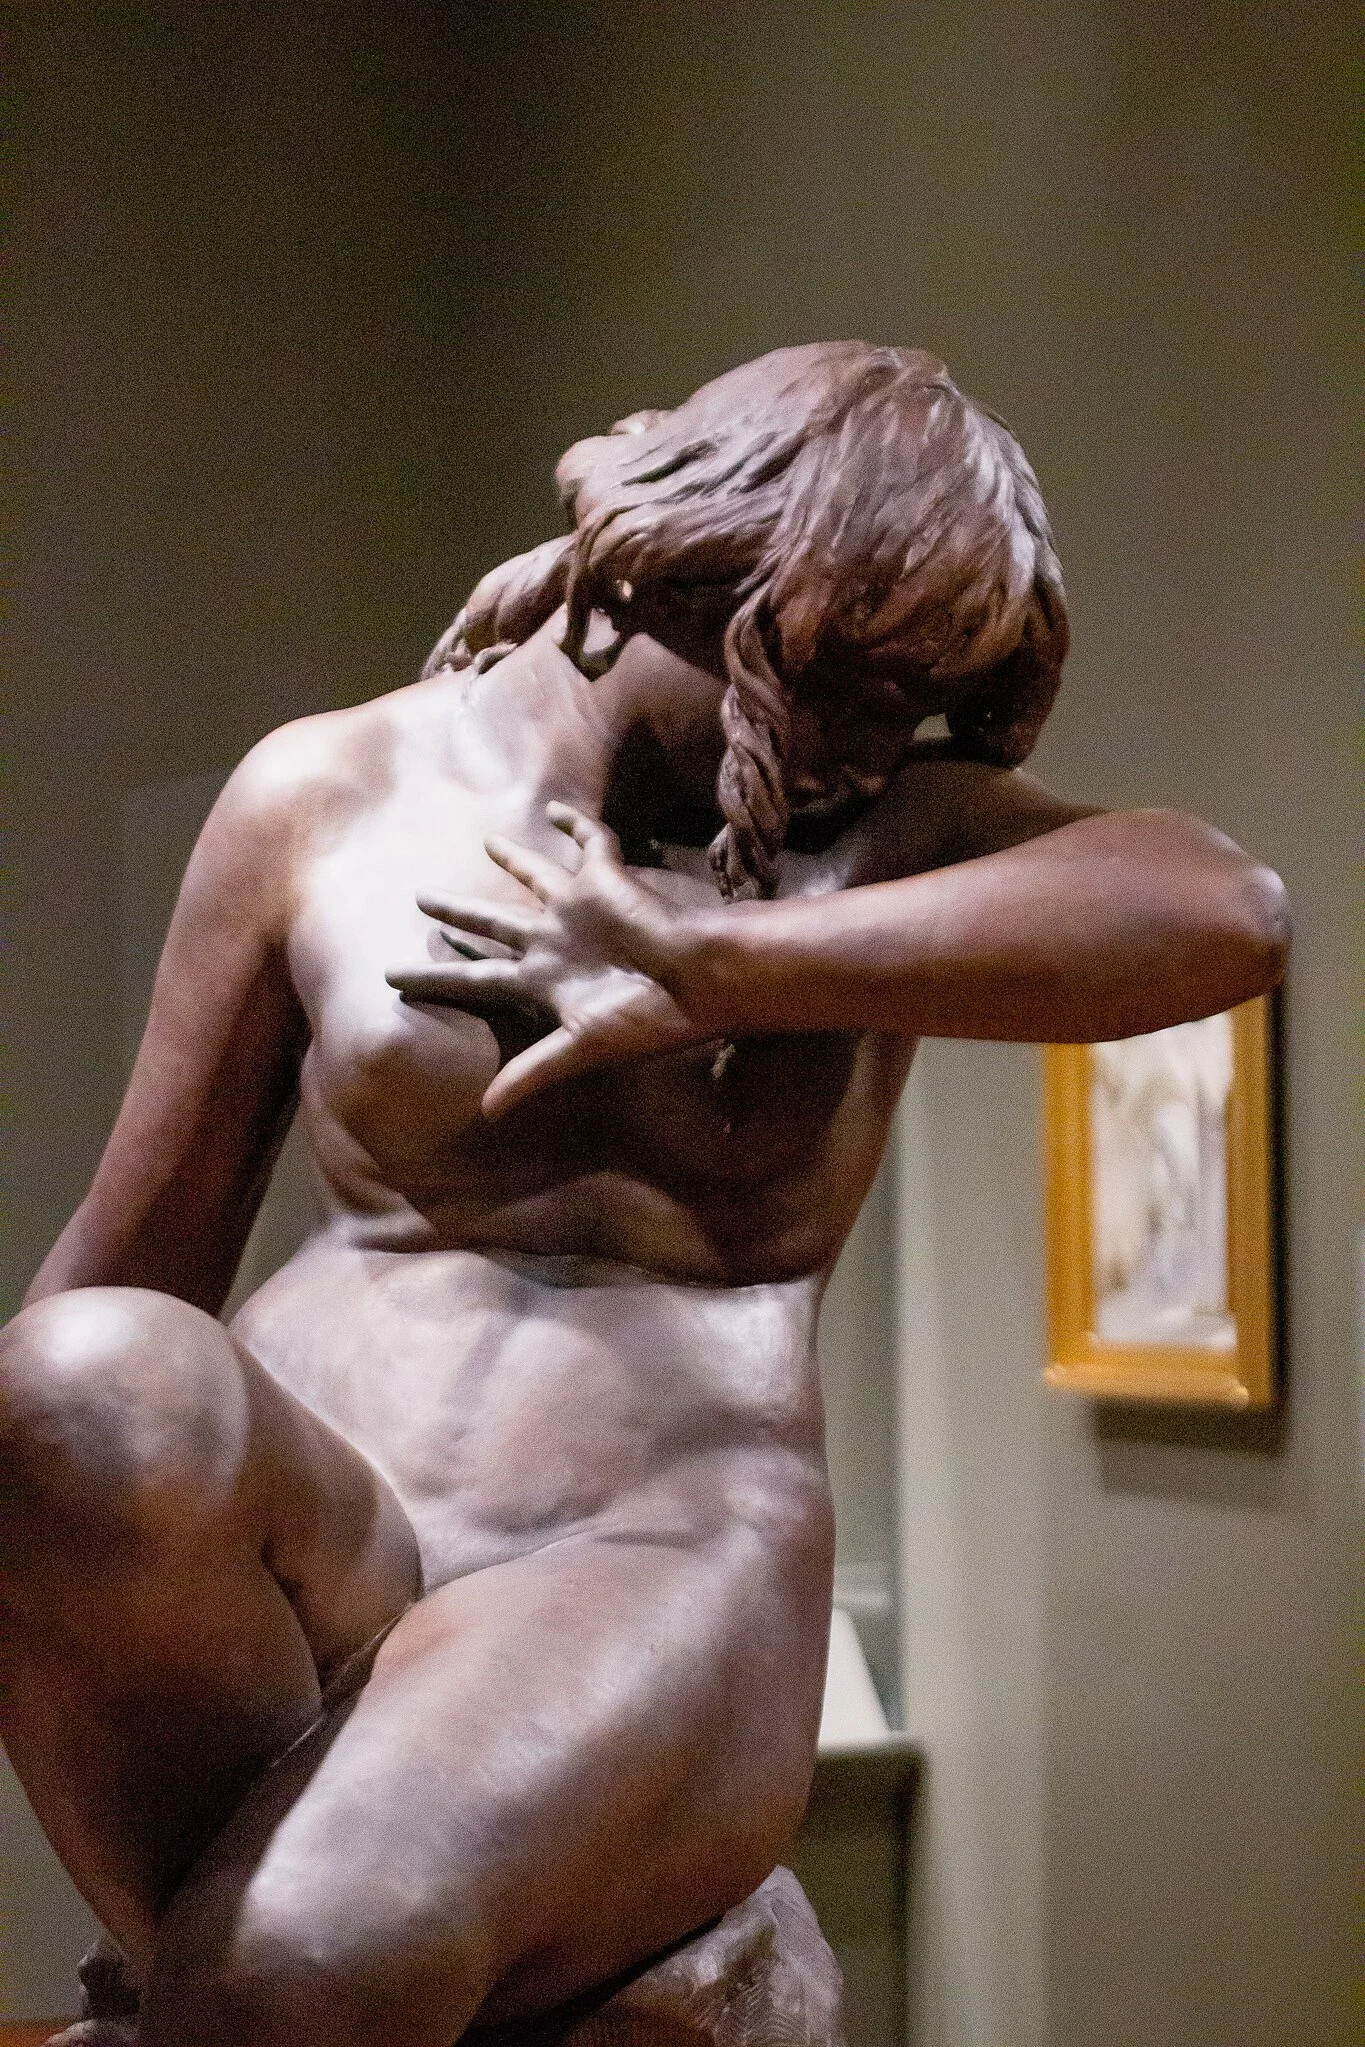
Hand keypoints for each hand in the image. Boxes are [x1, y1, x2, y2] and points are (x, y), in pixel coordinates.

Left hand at [386, 804, 714, 1117]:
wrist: (697, 980)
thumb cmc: (644, 1018)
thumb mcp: (579, 1050)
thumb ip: (531, 1074)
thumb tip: (485, 1113)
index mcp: (542, 982)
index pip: (474, 978)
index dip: (434, 977)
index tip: (392, 979)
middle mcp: (554, 942)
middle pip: (492, 924)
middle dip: (458, 915)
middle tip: (420, 900)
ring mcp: (578, 910)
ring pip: (533, 877)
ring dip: (511, 859)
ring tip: (485, 842)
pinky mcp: (605, 880)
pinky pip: (589, 842)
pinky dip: (574, 826)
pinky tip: (556, 810)